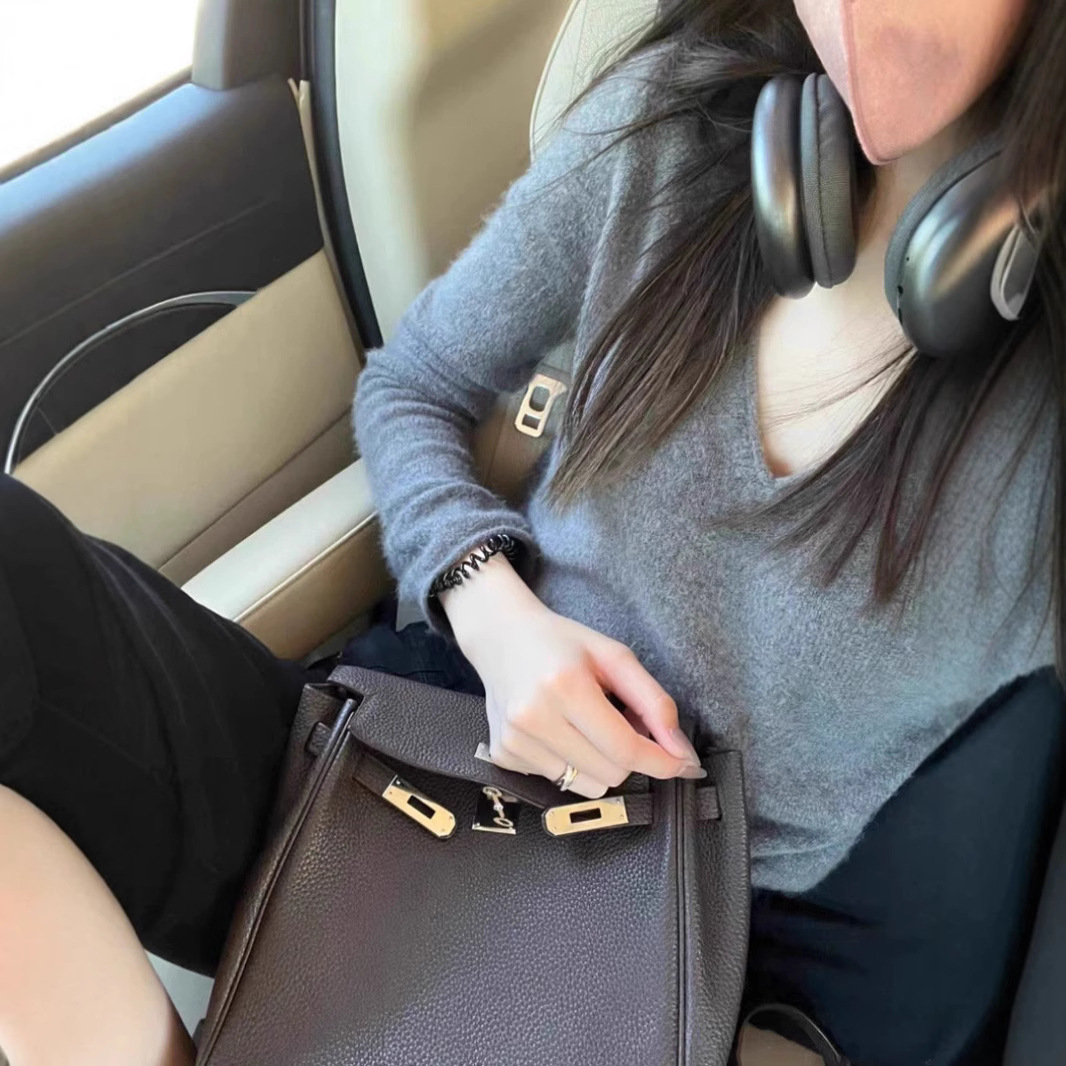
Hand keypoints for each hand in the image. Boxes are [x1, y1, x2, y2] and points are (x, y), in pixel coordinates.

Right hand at [441, 555, 704, 797]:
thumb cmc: (561, 642)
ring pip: (587, 785)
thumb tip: (679, 749)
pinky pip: (559, 780)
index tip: (683, 765)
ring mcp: (514, 740)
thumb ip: (653, 701)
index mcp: (566, 686)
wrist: (500, 635)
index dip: (661, 762)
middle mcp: (534, 717)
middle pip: (610, 773)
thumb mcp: (614, 656)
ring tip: (587, 726)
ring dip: (601, 764)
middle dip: (629, 756)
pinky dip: (571, 763)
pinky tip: (559, 730)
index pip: (624, 748)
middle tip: (620, 722)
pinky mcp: (504, 755)